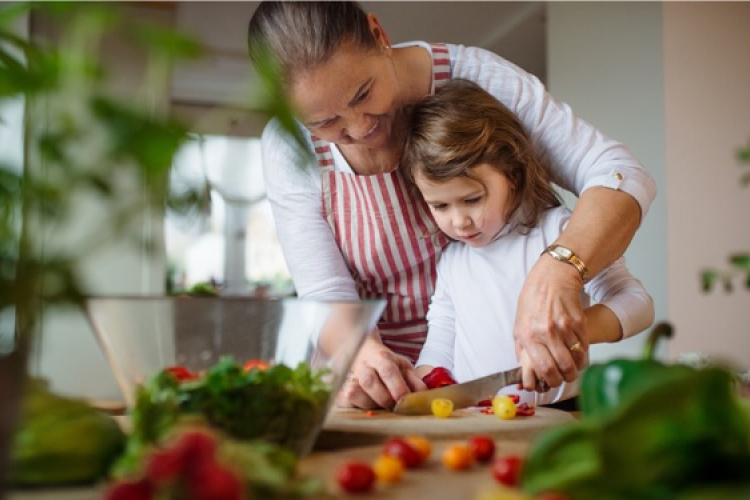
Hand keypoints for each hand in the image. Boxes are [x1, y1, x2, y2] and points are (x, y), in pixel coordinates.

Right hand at [335, 335, 426, 408]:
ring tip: (380, 405)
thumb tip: (423, 396)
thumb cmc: (388, 364)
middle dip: (384, 398)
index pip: (388, 370)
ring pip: (355, 392)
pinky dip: (356, 406)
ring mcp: (350, 376)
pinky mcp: (342, 388)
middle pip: (369, 382)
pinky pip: (344, 400)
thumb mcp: (404, 367)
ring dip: (370, 404)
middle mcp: (364, 365)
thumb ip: (415, 381)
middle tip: (394, 407)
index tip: (404, 400)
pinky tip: (367, 405)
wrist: (364, 352)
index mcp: (382, 358)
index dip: (396, 387)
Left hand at [514, 254, 588, 390]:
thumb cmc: (533, 300)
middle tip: (565, 378)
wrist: (551, 278)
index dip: (550, 380)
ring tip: (573, 368)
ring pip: (576, 359)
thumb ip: (522, 348)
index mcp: (529, 336)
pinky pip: (584, 346)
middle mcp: (546, 333)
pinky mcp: (579, 322)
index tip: (552, 382)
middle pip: (561, 368)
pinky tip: (578, 353)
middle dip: (565, 378)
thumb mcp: (519, 324)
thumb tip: (526, 370)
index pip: (543, 369)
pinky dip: (582, 354)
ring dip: (576, 368)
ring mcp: (564, 327)